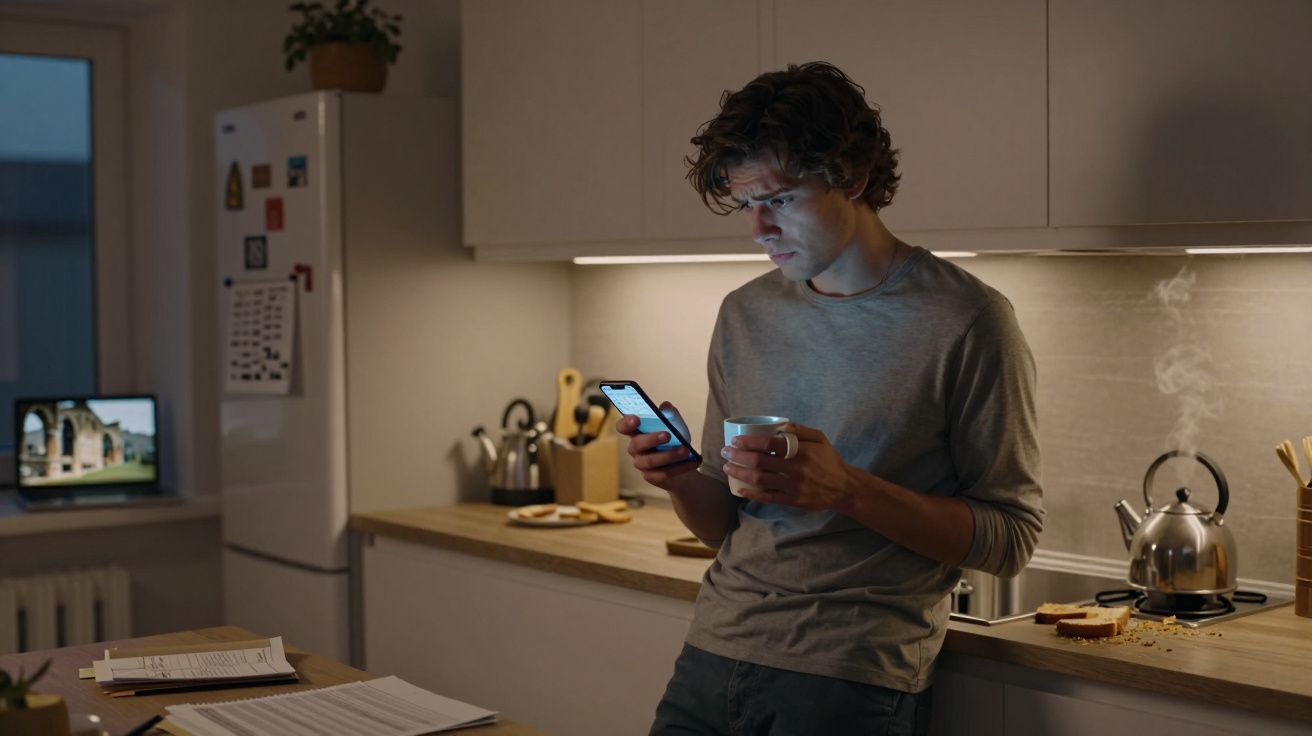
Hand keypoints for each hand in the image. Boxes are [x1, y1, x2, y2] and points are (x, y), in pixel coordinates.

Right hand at [616, 402, 700, 489]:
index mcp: (636, 432)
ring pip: (650, 461)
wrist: (683, 464)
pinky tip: (693, 462)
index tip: (636, 419)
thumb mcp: (674, 425)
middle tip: (667, 435)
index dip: (626, 423)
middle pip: (636, 444)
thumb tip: (666, 405)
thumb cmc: (674, 440)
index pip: (623, 427)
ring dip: (669, 455)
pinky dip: (680, 467)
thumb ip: (670, 415)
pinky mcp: (652, 477)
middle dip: (651, 439)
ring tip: (685, 450)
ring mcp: (642, 464)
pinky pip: (663, 473)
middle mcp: (635, 449)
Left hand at [721, 424, 859, 511]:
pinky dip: (752, 494)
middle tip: (725, 452)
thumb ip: (800, 430)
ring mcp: (793, 487)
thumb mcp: (820, 438)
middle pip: (759, 463)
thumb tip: (780, 425)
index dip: (749, 442)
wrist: (844, 488)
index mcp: (801, 451)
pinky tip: (739, 489)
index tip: (736, 441)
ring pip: (760, 480)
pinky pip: (768, 497)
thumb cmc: (829, 460)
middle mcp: (796, 469)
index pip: (769, 445)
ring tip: (727, 467)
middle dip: (738, 457)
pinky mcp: (793, 500)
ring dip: (740, 473)